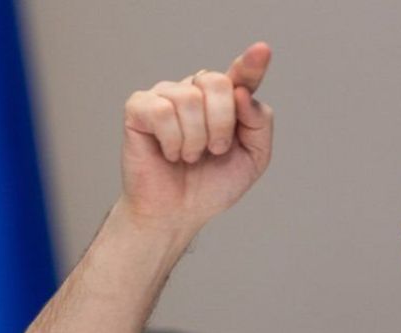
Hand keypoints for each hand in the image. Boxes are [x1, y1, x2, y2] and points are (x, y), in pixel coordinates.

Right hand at [120, 42, 273, 230]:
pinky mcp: (139, 108)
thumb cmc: (211, 185)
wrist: (177, 214)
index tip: (261, 51)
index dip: (251, 63)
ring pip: (190, 98)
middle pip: (218, 82)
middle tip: (215, 150)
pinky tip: (169, 153)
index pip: (241, 75)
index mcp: (226, 101)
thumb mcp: (253, 158)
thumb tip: (242, 93)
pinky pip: (162, 110)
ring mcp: (166, 97)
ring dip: (195, 140)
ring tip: (189, 157)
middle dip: (222, 123)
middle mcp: (195, 91)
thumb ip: (259, 123)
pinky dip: (172, 141)